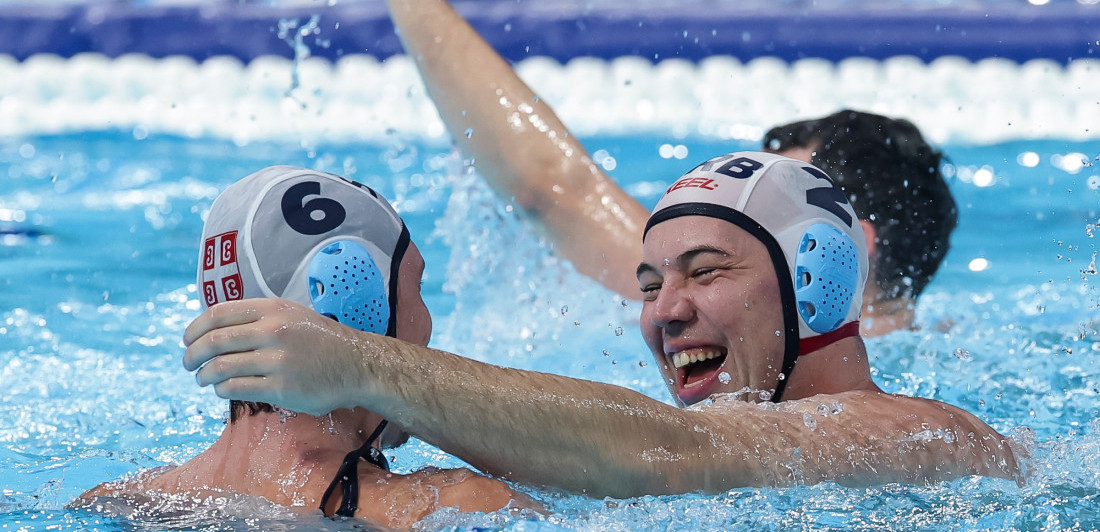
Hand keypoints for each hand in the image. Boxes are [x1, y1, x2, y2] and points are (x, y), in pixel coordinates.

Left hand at [182, 298, 369, 415]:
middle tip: (187, 364)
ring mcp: (278, 360)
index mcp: (273, 309)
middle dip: (192, 355)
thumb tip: (211, 330)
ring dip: (204, 376)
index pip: (218, 314)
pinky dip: (222, 390)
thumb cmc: (319, 341)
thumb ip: (255, 318)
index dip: (195, 328)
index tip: (186, 340)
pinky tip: (223, 389)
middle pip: (215, 341)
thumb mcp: (290, 315)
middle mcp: (274, 331)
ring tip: (202, 379)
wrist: (356, 365)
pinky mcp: (281, 388)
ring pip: (221, 367)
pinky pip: (236, 388)